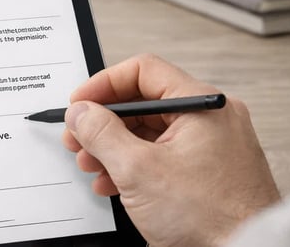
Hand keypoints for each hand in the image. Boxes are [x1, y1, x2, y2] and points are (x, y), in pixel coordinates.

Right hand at [62, 54, 278, 246]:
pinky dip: (133, 165)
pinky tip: (113, 182)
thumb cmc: (211, 218)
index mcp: (202, 105)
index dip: (103, 85)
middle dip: (103, 123)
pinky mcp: (206, 171)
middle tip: (78, 138)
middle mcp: (211, 120)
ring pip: (149, 132)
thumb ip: (101, 133)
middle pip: (143, 103)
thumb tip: (81, 112)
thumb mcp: (138, 170)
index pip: (143, 72)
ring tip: (92, 165)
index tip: (79, 103)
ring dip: (113, 147)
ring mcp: (211, 146)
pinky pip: (161, 156)